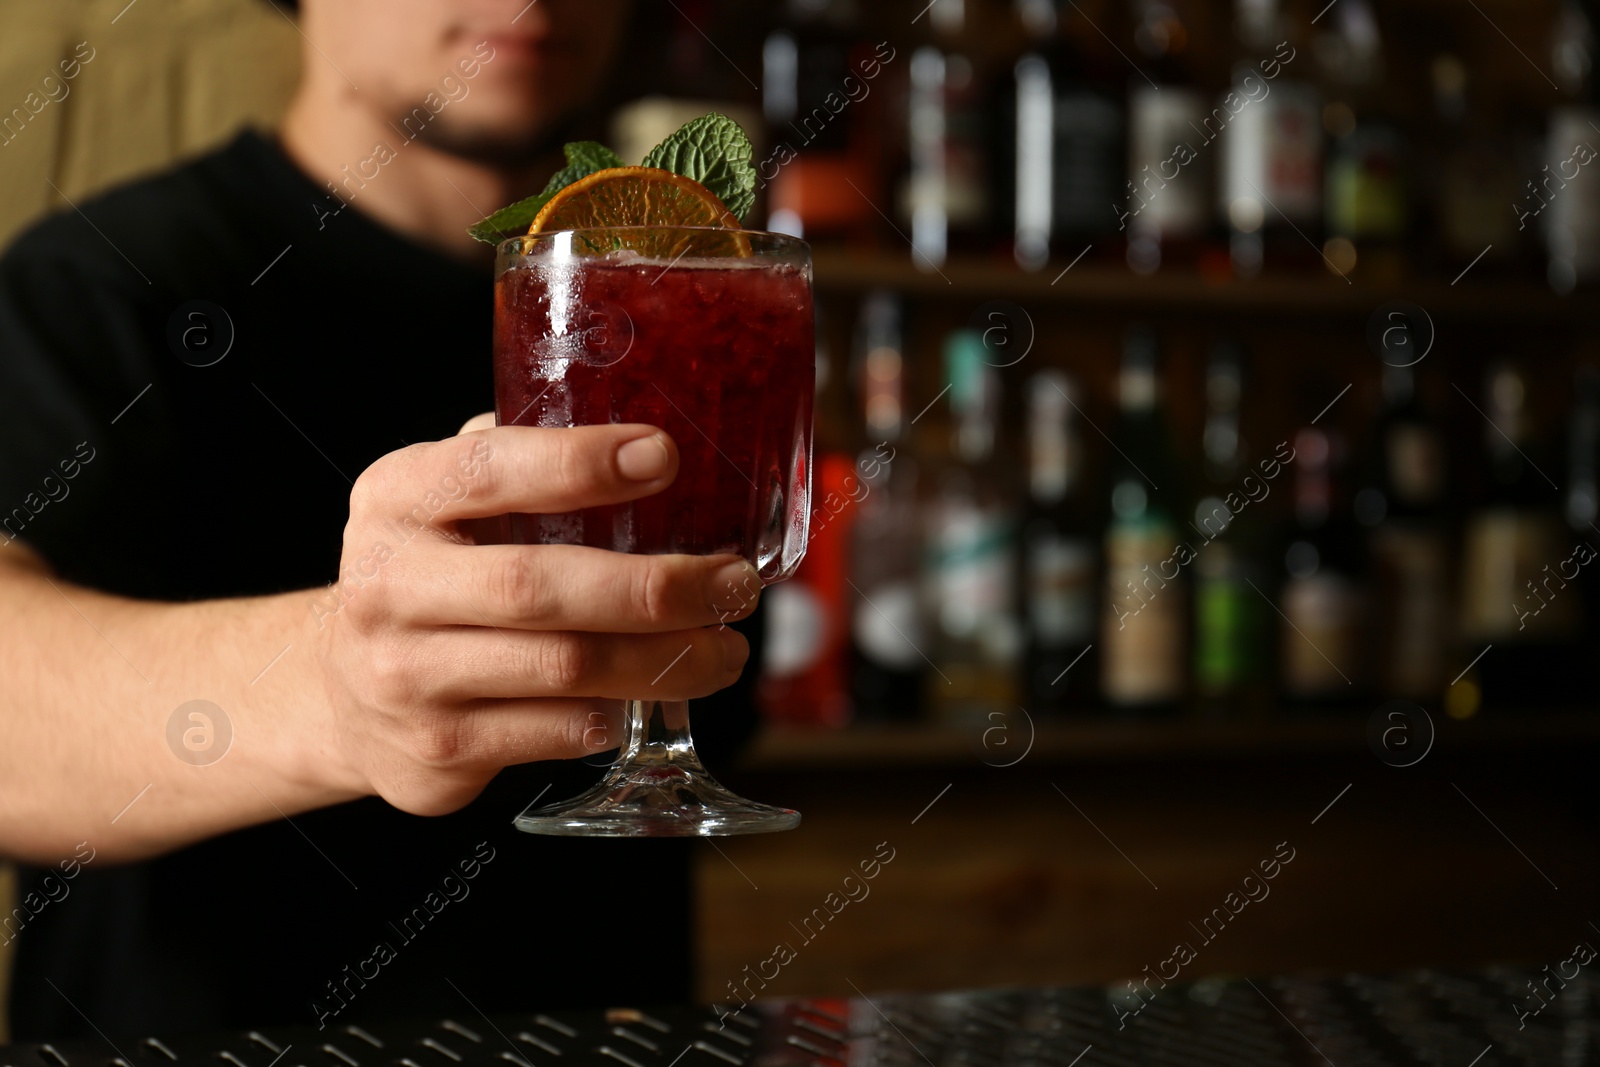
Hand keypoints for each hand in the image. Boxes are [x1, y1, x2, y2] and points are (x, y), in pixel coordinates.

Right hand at [311, 414, 761, 815]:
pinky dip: (620, 712)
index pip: (488, 469)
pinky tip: (654, 695)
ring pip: (562, 669)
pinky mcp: (436, 749)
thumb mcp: (448, 502)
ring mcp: (404, 676)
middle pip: (538, 586)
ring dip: (665, 661)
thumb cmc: (434, 576)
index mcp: (398, 499)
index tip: (666, 457)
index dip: (580, 464)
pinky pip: (556, 732)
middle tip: (734, 585)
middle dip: (657, 587)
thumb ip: (523, 462)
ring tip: (725, 650)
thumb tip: (653, 444)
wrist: (345, 694)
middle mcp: (389, 585)